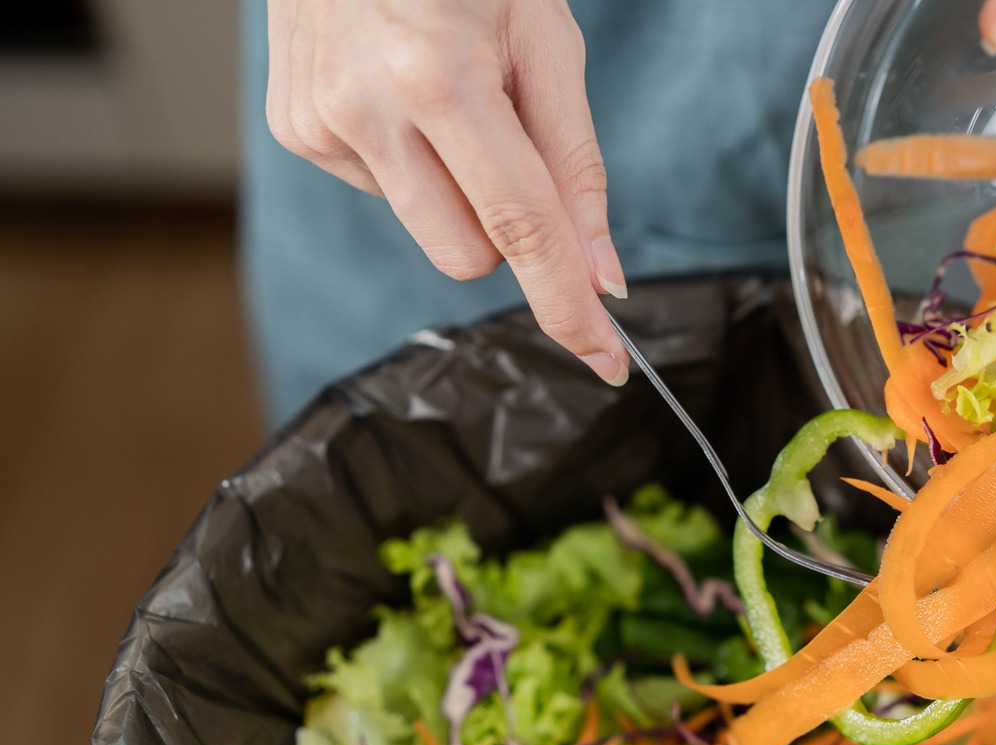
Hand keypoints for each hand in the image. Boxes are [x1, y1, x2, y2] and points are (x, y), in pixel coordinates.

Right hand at [265, 0, 630, 384]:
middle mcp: (367, 107)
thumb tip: (601, 272)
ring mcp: (319, 122)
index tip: (606, 360)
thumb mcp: (546, 39)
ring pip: (429, 232)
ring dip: (458, 192)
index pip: (521, 227)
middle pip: (469, 255)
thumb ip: (576, 163)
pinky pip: (384, 193)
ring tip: (449, 102)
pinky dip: (411, 161)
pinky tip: (401, 94)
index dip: (567, 304)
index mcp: (440, 77)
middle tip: (510, 144)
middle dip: (509, 226)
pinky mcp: (294, 129)